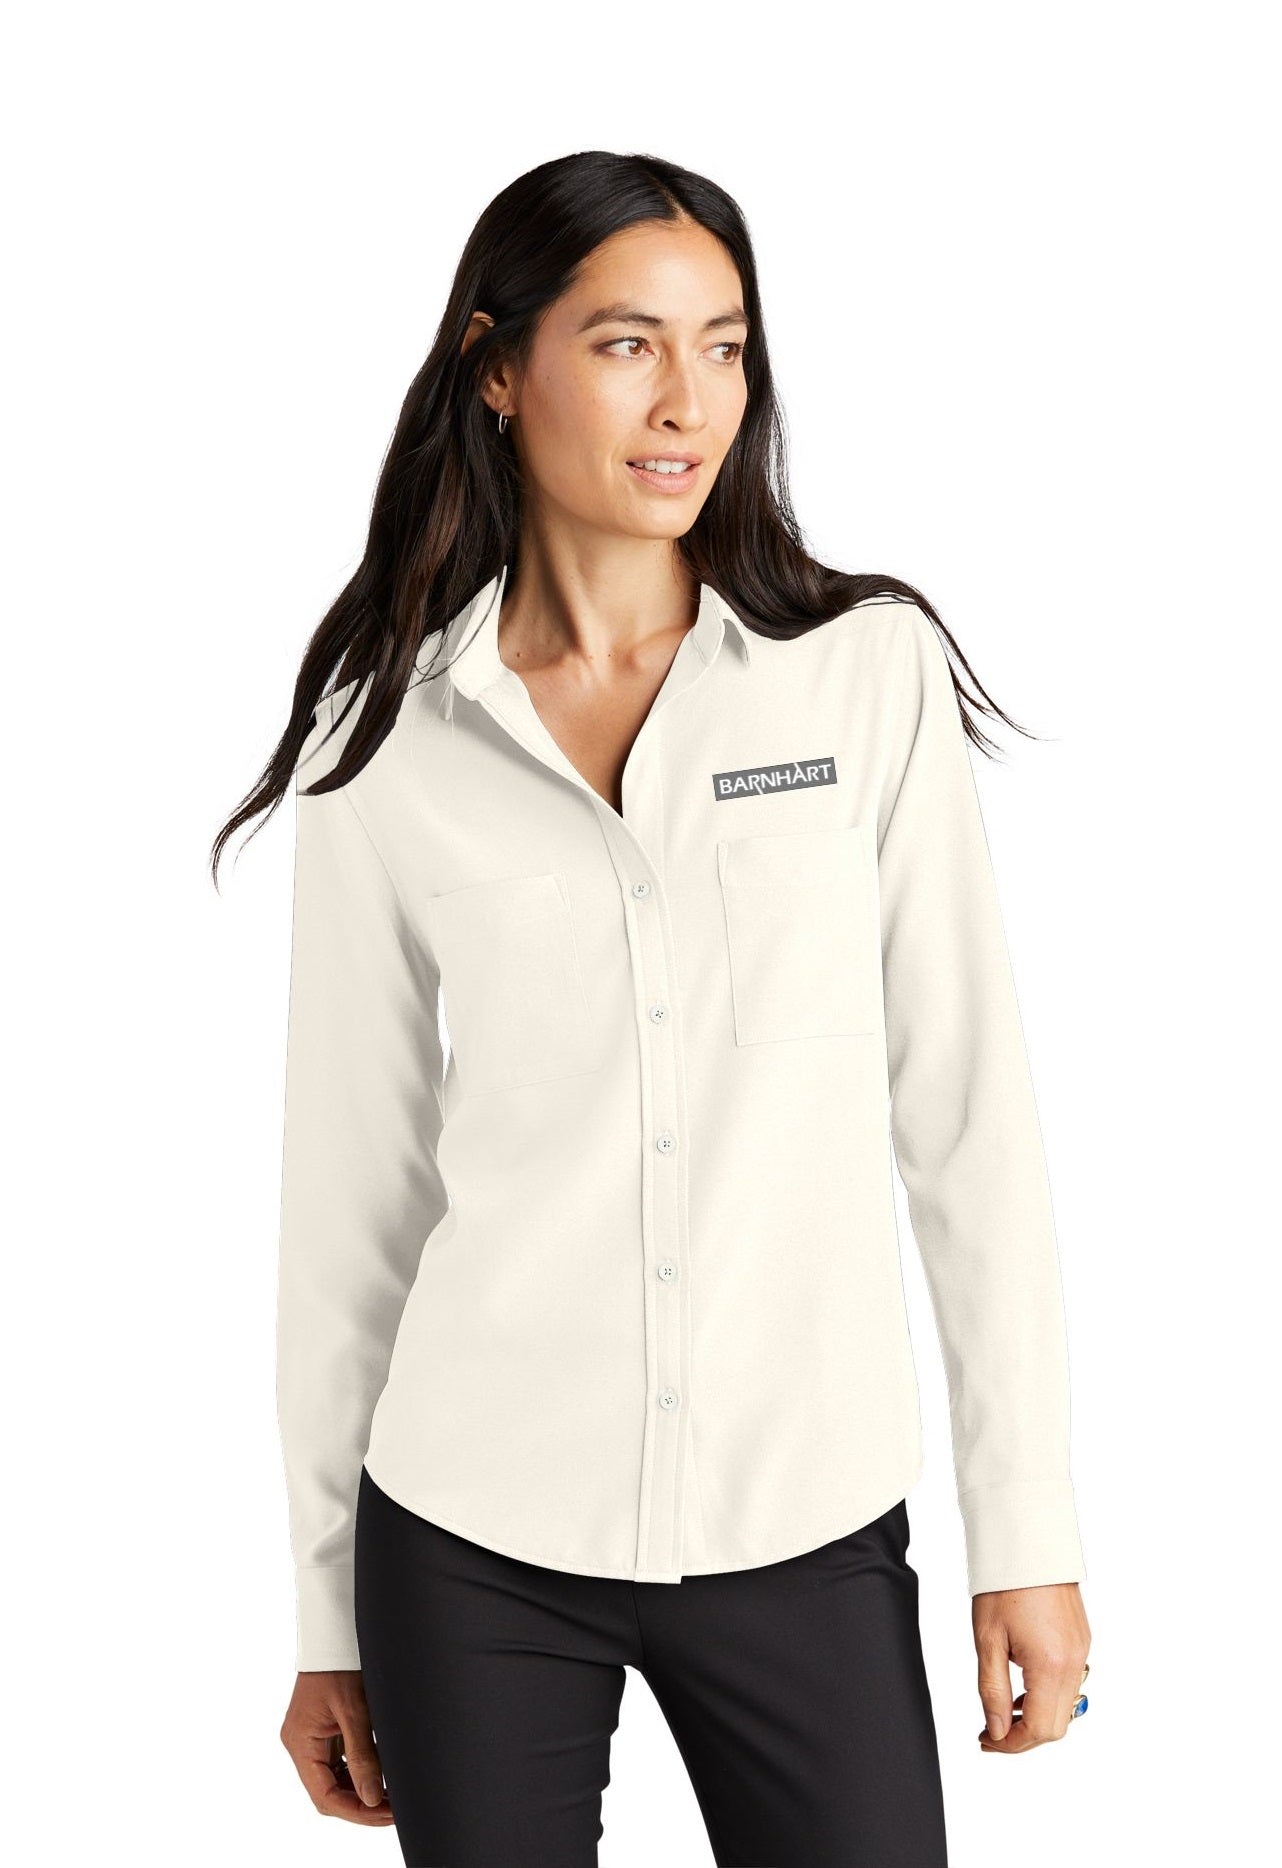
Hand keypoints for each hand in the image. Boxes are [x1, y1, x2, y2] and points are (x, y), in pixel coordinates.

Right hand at [280, 1669, 394, 1825]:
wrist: (336, 1631)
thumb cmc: (340, 1664)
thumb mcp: (355, 1711)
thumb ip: (362, 1756)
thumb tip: (372, 1798)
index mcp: (301, 1743)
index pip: (325, 1796)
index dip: (355, 1811)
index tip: (385, 1814)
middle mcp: (301, 1745)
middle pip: (328, 1792)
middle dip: (360, 1805)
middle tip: (394, 1810)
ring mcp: (311, 1738)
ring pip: (334, 1780)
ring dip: (360, 1792)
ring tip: (391, 1798)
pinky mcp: (323, 1730)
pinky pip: (338, 1762)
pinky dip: (357, 1774)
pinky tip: (380, 1777)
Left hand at [972, 1582, 1090, 1752]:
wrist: (1027, 1541)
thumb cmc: (1004, 1584)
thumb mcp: (988, 1640)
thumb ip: (993, 1691)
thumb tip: (998, 1731)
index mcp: (1051, 1665)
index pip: (1039, 1729)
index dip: (1011, 1744)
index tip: (987, 1740)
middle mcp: (1074, 1662)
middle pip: (1057, 1726)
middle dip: (1024, 1736)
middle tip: (992, 1731)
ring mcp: (1082, 1651)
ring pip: (1065, 1707)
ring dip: (1036, 1717)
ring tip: (1003, 1708)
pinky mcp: (1081, 1640)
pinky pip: (1069, 1683)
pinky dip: (1047, 1695)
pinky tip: (1022, 1685)